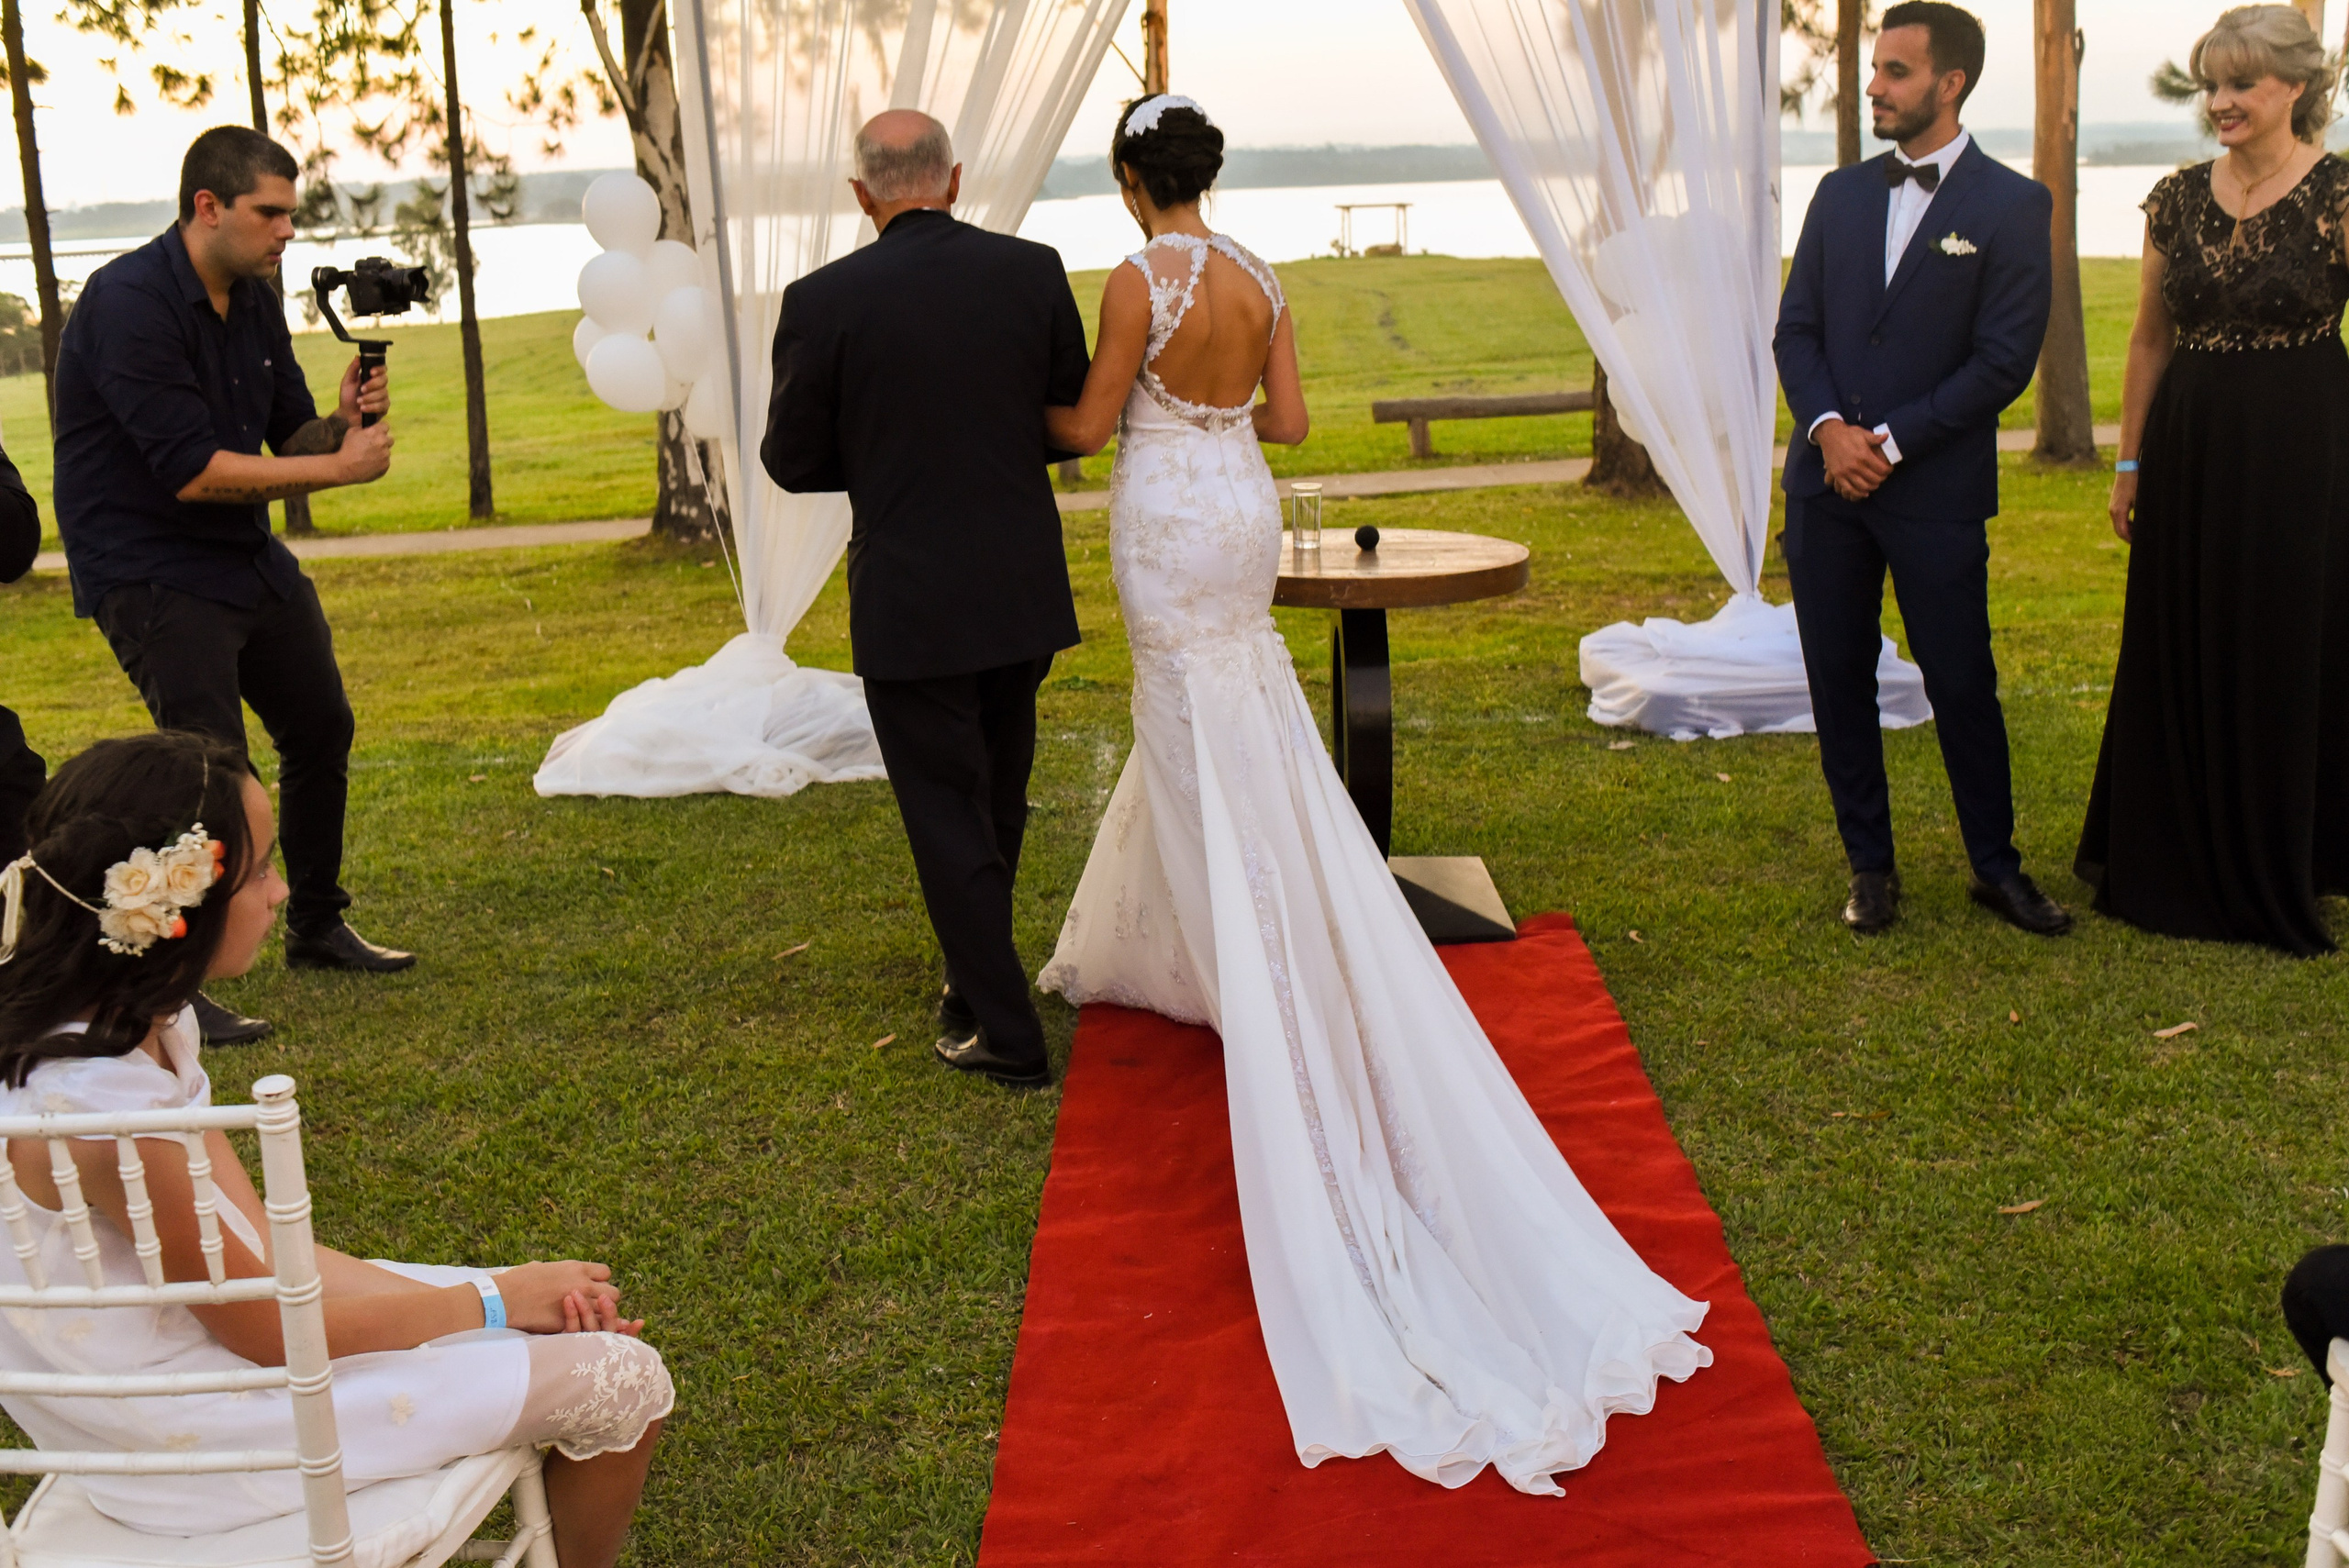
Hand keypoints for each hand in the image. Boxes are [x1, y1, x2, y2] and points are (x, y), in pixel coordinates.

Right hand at [334, 419, 392, 485]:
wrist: (346, 467)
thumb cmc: (347, 448)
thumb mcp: (352, 431)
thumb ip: (365, 427)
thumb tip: (371, 426)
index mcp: (375, 432)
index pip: (385, 426)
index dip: (380, 429)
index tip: (376, 432)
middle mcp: (383, 442)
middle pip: (389, 439)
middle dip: (383, 441)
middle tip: (373, 445)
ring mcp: (386, 454)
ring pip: (387, 451)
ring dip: (381, 452)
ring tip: (370, 456)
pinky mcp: (386, 465)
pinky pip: (386, 461)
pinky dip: (380, 462)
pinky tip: (370, 463)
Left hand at [338, 357, 387, 424]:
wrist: (346, 416)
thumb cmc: (347, 398)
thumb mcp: (347, 382)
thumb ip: (352, 369)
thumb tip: (358, 356)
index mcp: (372, 378)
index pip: (382, 369)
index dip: (379, 369)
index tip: (371, 372)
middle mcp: (380, 386)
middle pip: (384, 380)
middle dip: (372, 385)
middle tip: (362, 389)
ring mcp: (383, 397)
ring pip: (383, 394)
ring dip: (369, 398)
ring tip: (359, 402)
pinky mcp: (384, 409)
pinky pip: (382, 405)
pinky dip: (371, 407)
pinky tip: (363, 408)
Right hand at [489, 1261, 641, 1334]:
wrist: (504, 1298)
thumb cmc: (517, 1281)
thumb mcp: (541, 1267)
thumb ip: (556, 1270)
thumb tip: (552, 1270)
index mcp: (576, 1268)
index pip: (605, 1273)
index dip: (600, 1281)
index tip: (592, 1287)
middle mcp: (583, 1284)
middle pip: (613, 1293)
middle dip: (606, 1300)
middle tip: (595, 1308)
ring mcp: (579, 1304)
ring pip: (606, 1313)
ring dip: (601, 1317)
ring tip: (592, 1322)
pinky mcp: (569, 1322)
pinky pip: (591, 1328)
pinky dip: (591, 1331)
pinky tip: (587, 1334)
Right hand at [1817, 418, 1891, 500]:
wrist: (1830, 435)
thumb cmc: (1849, 434)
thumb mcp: (1863, 433)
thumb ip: (1875, 438)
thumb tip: (1887, 436)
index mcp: (1864, 455)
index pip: (1881, 469)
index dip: (1888, 470)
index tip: (1889, 469)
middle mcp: (1855, 465)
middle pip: (1874, 479)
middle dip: (1881, 479)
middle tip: (1883, 477)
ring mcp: (1846, 472)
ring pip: (1863, 486)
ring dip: (1871, 487)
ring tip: (1874, 484)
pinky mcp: (1838, 475)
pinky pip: (1849, 488)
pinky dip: (1858, 493)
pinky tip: (1864, 493)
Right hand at [2108, 470, 2136, 542]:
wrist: (2127, 469)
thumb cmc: (2137, 483)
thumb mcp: (2141, 500)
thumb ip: (2140, 515)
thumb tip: (2144, 527)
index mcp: (2119, 512)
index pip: (2122, 532)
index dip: (2130, 540)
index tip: (2140, 544)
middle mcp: (2112, 511)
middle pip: (2119, 530)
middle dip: (2129, 537)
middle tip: (2140, 542)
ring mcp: (2112, 507)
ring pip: (2118, 525)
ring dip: (2127, 531)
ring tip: (2139, 534)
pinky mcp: (2114, 504)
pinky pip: (2118, 518)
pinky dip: (2125, 524)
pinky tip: (2135, 524)